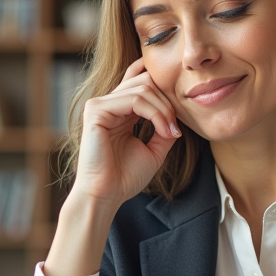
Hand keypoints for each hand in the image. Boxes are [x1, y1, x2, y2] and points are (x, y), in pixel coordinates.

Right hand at [72, 58, 180, 211]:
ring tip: (171, 132)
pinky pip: (134, 99)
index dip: (166, 93)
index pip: (142, 81)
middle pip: (146, 80)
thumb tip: (179, 114)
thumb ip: (165, 127)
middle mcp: (109, 103)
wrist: (107, 195)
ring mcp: (100, 104)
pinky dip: (154, 114)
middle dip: (168, 102)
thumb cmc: (125, 177)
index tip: (179, 120)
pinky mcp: (96, 110)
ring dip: (164, 110)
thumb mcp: (155, 149)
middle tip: (176, 128)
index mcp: (120, 110)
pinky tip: (163, 130)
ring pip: (143, 88)